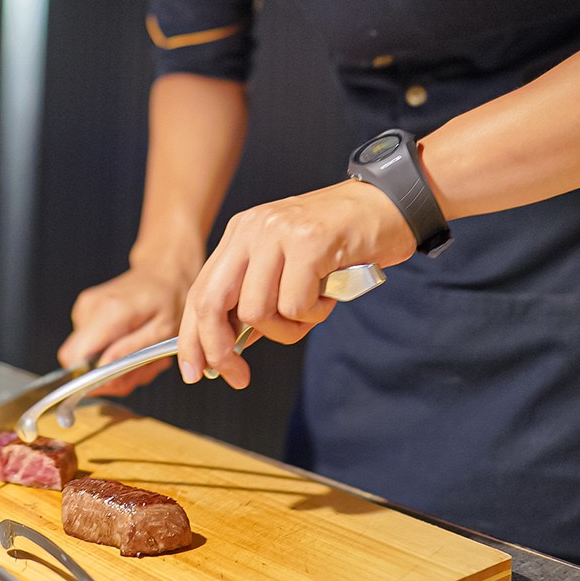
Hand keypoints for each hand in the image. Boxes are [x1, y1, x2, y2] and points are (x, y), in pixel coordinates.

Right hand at [58, 263, 194, 394]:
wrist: (164, 272)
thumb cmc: (169, 297)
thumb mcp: (163, 329)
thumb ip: (132, 350)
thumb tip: (103, 368)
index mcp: (109, 311)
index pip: (75, 358)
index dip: (92, 378)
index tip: (120, 379)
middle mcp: (91, 308)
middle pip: (77, 363)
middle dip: (107, 377)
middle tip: (140, 370)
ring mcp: (85, 309)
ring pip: (84, 358)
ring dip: (114, 367)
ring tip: (142, 356)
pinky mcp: (85, 313)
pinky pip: (89, 347)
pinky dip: (110, 355)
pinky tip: (132, 346)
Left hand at [176, 180, 413, 388]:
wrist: (388, 204)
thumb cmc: (341, 241)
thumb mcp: (287, 262)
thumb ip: (256, 295)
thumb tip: (228, 345)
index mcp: (240, 233)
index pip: (200, 292)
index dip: (192, 338)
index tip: (197, 372)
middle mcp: (251, 229)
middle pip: (212, 303)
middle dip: (220, 349)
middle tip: (238, 376)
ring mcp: (278, 233)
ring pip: (256, 311)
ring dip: (286, 329)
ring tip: (312, 309)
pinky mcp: (309, 242)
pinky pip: (295, 306)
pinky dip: (314, 314)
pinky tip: (329, 294)